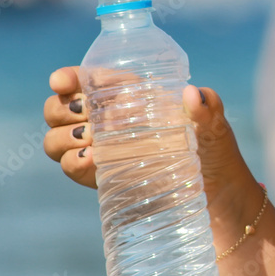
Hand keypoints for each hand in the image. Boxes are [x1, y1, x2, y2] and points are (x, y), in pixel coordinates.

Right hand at [43, 67, 255, 206]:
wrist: (217, 197)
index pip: (89, 80)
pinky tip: (90, 161)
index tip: (60, 82)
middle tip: (84, 117)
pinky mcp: (102, 178)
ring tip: (88, 140)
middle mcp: (110, 121)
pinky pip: (71, 167)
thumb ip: (208, 108)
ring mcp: (102, 150)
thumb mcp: (215, 127)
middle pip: (61, 107)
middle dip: (61, 108)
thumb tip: (192, 94)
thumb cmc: (215, 152)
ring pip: (57, 138)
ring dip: (63, 137)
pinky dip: (72, 162)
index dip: (69, 78)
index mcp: (132, 97)